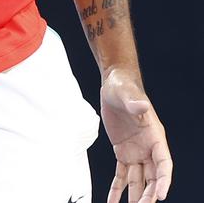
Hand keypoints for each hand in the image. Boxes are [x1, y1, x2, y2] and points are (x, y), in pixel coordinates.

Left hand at [100, 68, 172, 202]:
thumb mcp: (127, 93)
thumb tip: (142, 107)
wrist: (113, 85)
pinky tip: (113, 201)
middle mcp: (148, 147)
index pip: (164, 163)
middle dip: (149, 194)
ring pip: (139, 179)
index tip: (160, 195)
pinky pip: (121, 174)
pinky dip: (118, 188)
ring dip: (135, 196)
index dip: (164, 180)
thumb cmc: (124, 86)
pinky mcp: (122, 152)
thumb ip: (134, 102)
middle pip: (153, 176)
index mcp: (155, 135)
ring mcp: (136, 151)